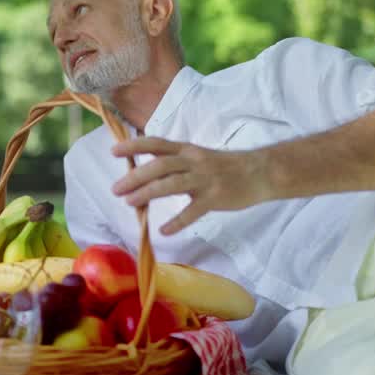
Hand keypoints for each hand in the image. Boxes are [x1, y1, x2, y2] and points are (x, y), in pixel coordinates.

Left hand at [110, 137, 271, 235]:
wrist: (260, 172)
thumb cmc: (225, 166)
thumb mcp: (198, 157)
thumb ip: (175, 163)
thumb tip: (144, 174)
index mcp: (187, 150)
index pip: (156, 144)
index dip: (134, 146)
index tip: (113, 151)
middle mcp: (193, 161)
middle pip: (159, 165)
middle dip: (135, 176)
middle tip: (116, 189)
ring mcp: (205, 179)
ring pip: (171, 184)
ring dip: (147, 193)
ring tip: (129, 203)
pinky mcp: (215, 197)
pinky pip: (193, 211)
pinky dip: (177, 222)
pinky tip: (163, 230)